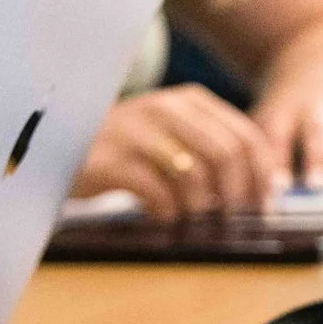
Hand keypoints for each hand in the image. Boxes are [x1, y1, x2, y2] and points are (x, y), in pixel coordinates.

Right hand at [74, 85, 281, 216]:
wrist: (57, 145)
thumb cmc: (127, 148)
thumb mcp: (173, 134)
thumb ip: (213, 149)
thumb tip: (265, 188)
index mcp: (190, 100)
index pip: (246, 136)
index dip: (261, 175)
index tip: (264, 205)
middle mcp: (166, 108)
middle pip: (226, 154)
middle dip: (237, 194)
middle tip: (234, 220)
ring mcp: (136, 132)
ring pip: (194, 174)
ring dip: (202, 207)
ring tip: (196, 222)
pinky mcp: (110, 160)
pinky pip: (156, 192)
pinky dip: (168, 213)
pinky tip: (163, 219)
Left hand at [252, 80, 322, 191]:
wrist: (322, 69)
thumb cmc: (284, 113)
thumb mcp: (265, 120)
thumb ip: (255, 157)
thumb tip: (235, 202)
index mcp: (281, 113)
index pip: (277, 138)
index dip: (278, 161)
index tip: (278, 187)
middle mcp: (313, 110)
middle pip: (315, 133)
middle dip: (317, 159)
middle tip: (315, 185)